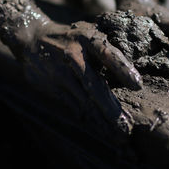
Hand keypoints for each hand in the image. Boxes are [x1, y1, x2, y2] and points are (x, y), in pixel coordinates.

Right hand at [22, 21, 141, 121]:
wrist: (31, 38)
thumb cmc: (71, 38)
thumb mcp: (88, 33)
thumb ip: (107, 49)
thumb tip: (134, 67)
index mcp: (87, 39)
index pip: (107, 54)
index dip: (122, 69)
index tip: (137, 85)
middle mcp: (73, 56)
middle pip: (94, 85)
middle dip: (110, 108)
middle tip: (126, 125)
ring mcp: (61, 74)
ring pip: (84, 101)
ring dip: (101, 120)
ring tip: (117, 134)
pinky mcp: (53, 87)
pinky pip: (74, 106)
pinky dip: (89, 119)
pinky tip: (101, 130)